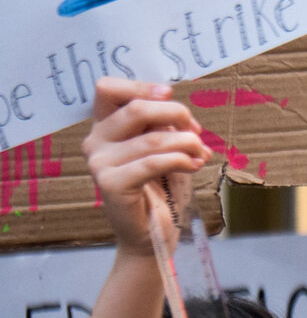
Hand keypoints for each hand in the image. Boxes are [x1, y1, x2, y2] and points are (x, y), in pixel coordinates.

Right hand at [82, 80, 210, 255]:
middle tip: (196, 132)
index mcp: (105, 126)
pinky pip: (154, 162)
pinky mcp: (110, 184)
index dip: (141, 86)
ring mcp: (99, 163)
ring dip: (188, 143)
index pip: (108, 89)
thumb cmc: (160, 187)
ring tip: (200, 155)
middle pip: (137, 108)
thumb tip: (177, 110)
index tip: (169, 95)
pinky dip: (181, 160)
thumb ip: (163, 124)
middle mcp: (95, 141)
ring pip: (154, 138)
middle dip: (176, 114)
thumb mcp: (164, 146)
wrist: (152, 231)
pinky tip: (194, 165)